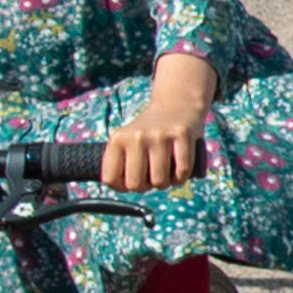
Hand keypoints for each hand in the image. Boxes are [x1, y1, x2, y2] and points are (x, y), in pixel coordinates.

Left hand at [104, 55, 217, 193]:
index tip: (130, 181)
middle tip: (150, 178)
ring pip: (159, 181)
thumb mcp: (127, 140)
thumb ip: (119, 162)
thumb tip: (122, 188)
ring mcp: (160, 135)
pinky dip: (181, 177)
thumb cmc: (149, 132)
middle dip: (145, 187)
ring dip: (165, 183)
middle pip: (135, 184)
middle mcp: (137, 136)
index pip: (110, 178)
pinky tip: (179, 171)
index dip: (121, 187)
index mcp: (118, 139)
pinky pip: (182, 172)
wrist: (176, 104)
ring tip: (166, 174)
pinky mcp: (182, 135)